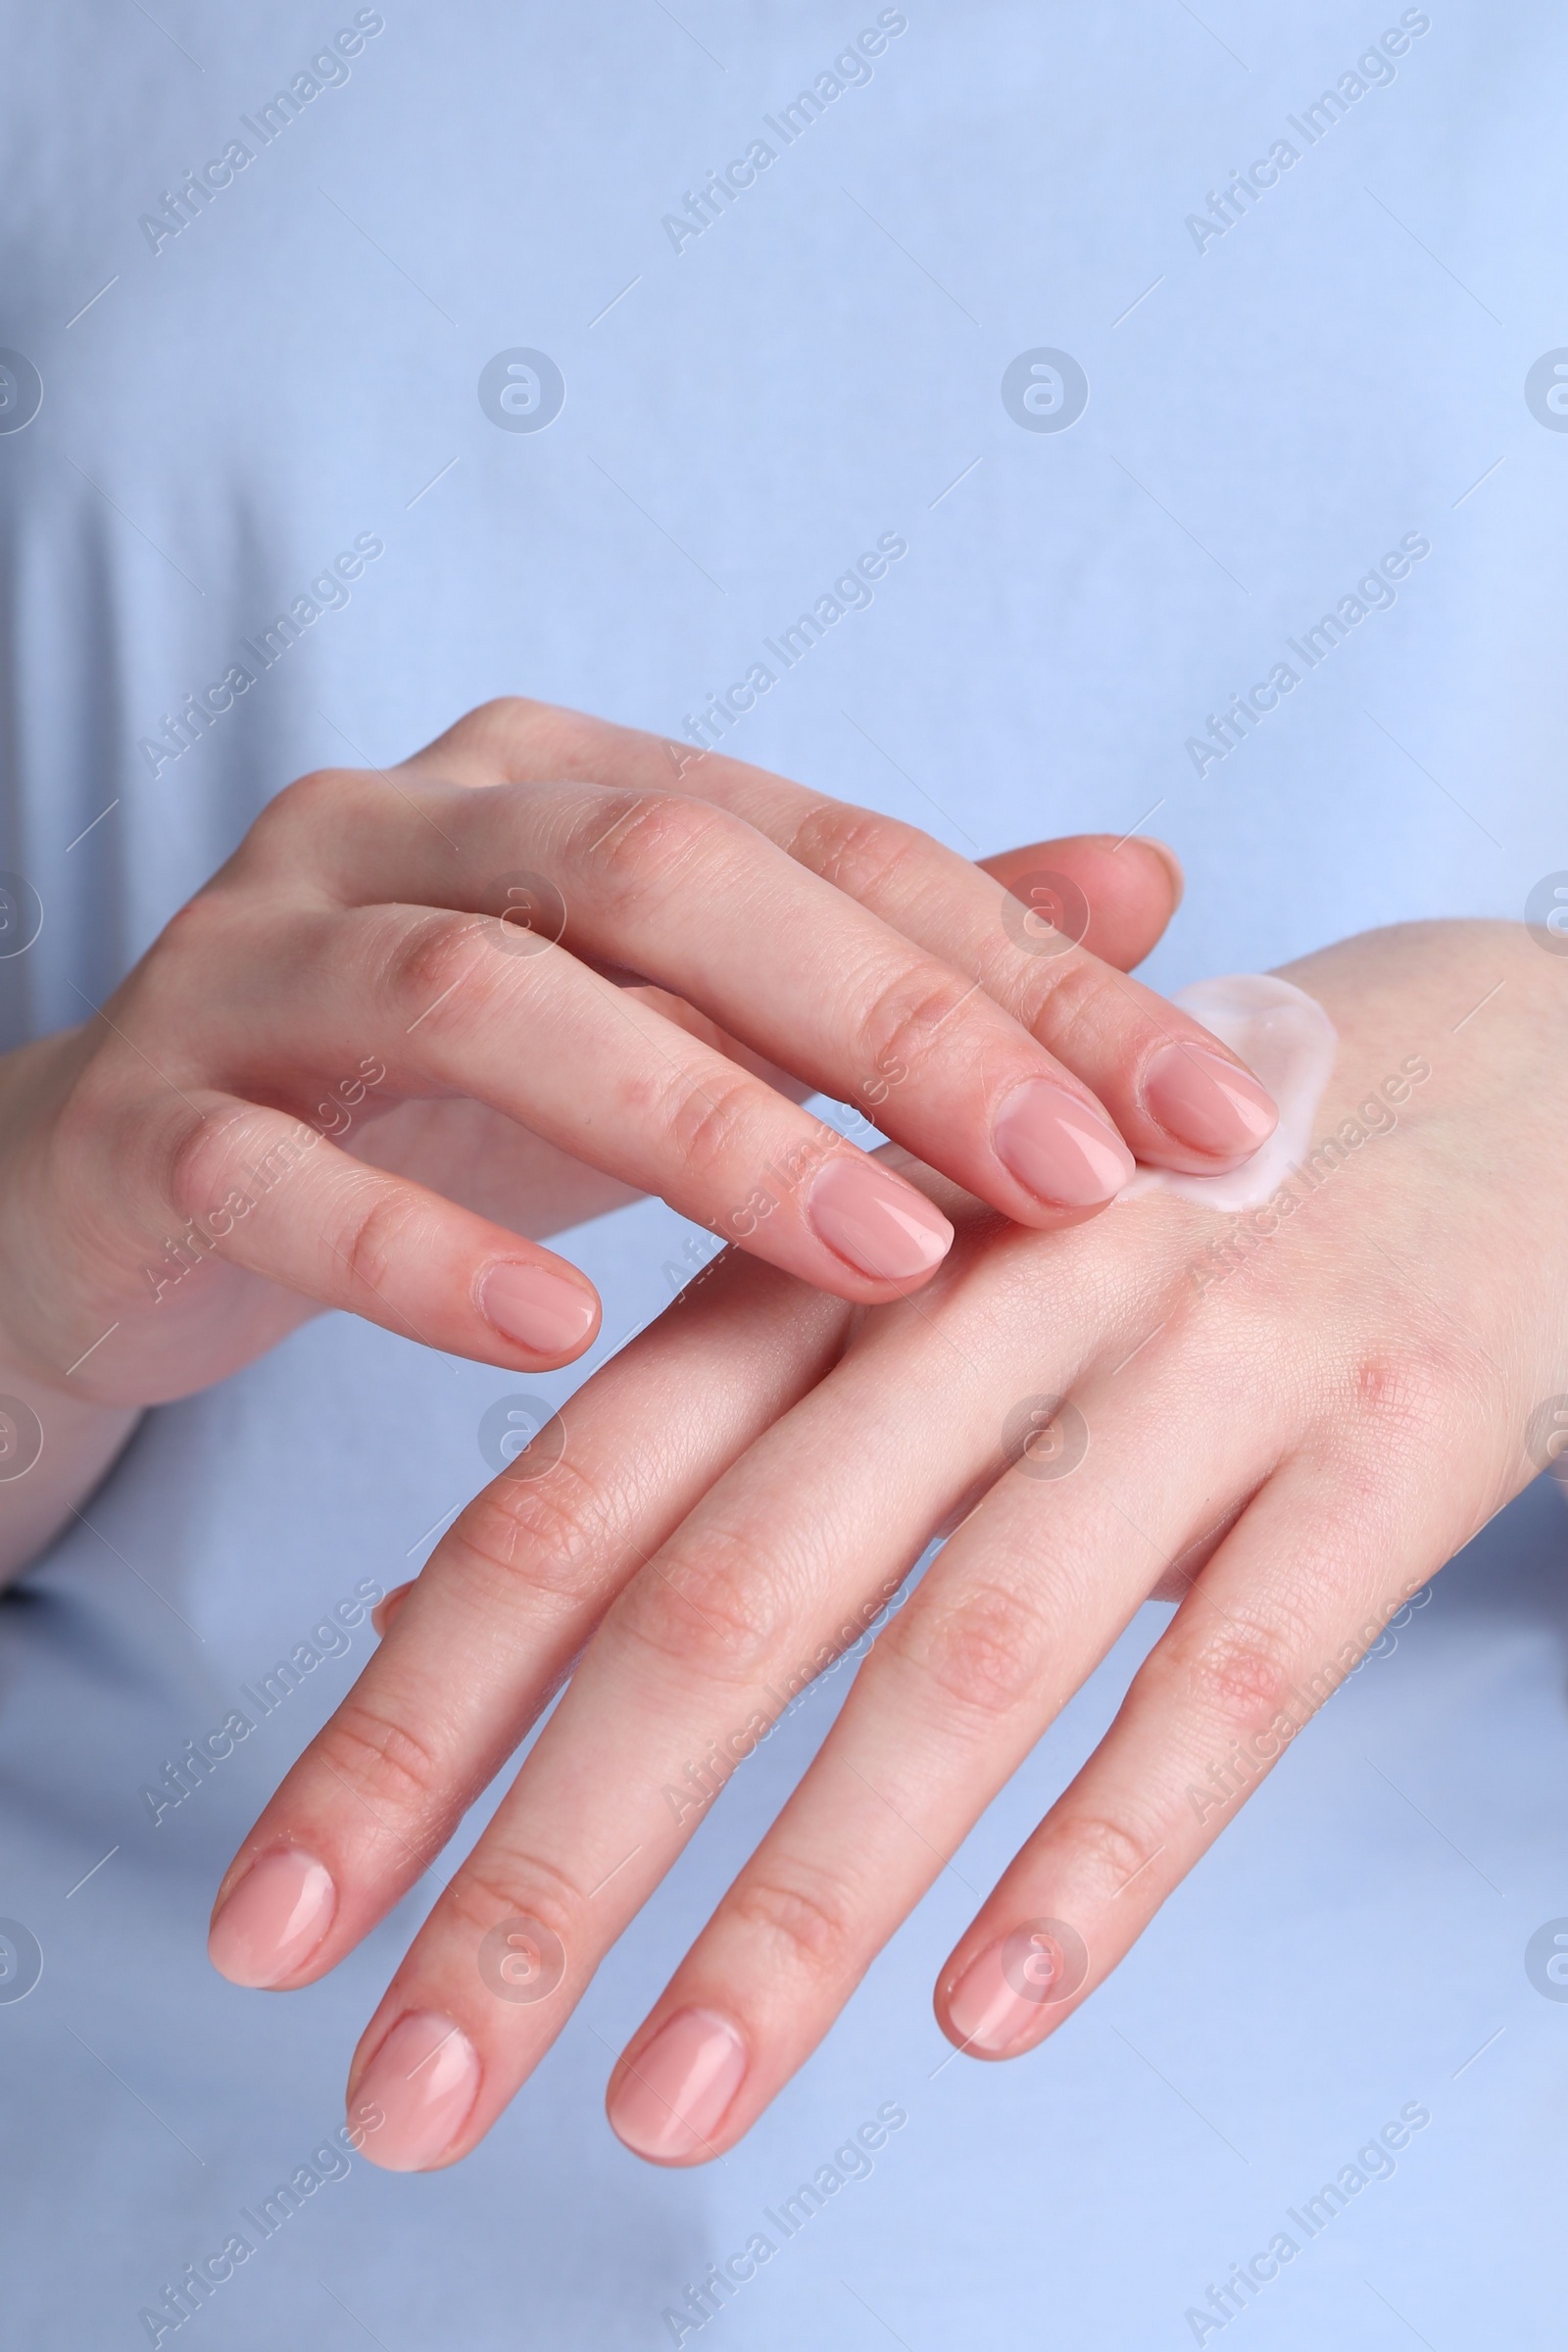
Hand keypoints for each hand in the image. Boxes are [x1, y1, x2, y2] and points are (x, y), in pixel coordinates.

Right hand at [0, 695, 1269, 1571]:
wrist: (132, 1189)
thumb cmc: (438, 1112)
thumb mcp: (681, 1027)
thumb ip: (888, 959)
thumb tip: (1150, 881)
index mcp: (555, 786)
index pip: (830, 847)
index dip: (1027, 969)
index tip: (1205, 1110)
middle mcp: (405, 828)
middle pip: (666, 873)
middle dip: (892, 1023)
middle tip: (1070, 1173)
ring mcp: (258, 964)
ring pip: (480, 996)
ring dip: (699, 1126)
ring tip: (879, 1252)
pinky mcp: (148, 1121)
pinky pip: (277, 1176)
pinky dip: (422, 1254)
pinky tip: (560, 1337)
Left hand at [209, 917, 1567, 2168]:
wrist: (1504, 1070)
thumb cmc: (1157, 1204)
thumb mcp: (907, 1285)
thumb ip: (693, 1445)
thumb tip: (427, 1624)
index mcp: (845, 1248)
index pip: (579, 1492)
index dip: (412, 1713)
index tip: (280, 1920)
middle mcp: (990, 1290)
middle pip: (727, 1593)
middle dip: (550, 1856)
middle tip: (411, 2084)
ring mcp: (1197, 1361)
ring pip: (967, 1651)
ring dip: (801, 1902)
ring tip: (665, 2108)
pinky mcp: (1386, 1439)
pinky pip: (1239, 1670)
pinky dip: (1109, 1843)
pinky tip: (990, 2009)